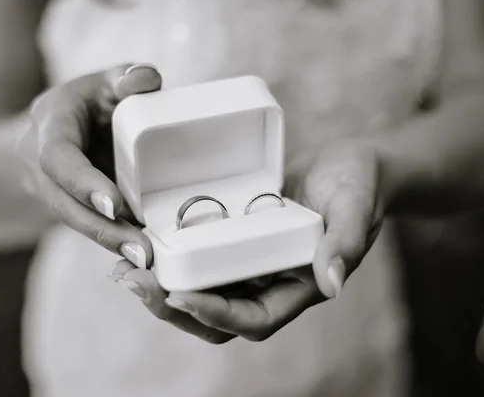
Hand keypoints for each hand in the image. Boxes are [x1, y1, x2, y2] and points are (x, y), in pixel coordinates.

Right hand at [17, 63, 161, 266]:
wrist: (49, 131)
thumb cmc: (85, 103)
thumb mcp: (102, 81)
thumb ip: (125, 77)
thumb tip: (147, 80)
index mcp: (50, 126)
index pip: (57, 157)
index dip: (82, 182)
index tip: (113, 205)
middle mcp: (43, 165)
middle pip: (65, 204)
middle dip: (102, 229)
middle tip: (141, 250)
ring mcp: (52, 192)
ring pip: (75, 223)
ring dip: (111, 242)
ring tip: (147, 259)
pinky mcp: (69, 209)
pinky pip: (88, 228)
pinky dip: (114, 242)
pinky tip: (144, 257)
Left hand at [113, 140, 384, 342]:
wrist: (349, 164)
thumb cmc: (359, 183)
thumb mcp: (357, 204)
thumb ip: (346, 241)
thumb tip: (332, 284)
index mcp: (299, 286)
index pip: (253, 319)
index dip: (216, 314)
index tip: (179, 295)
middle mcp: (270, 283)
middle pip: (216, 316)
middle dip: (173, 306)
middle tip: (132, 281)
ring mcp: (251, 264)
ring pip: (202, 291)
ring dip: (163, 287)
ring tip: (124, 268)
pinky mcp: (237, 242)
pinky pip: (201, 260)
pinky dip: (173, 258)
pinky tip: (144, 241)